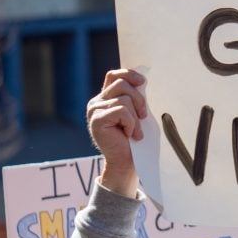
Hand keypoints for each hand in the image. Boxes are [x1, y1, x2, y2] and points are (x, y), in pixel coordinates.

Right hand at [86, 68, 146, 197]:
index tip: (143, 82)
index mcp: (104, 98)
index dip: (129, 74)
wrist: (126, 162)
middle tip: (143, 116)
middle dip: (139, 99)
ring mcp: (94, 111)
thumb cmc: (134, 137)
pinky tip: (130, 135)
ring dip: (136, 117)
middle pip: (122, 84)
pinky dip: (131, 124)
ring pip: (124, 99)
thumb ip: (134, 96)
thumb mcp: (135, 112)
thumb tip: (142, 80)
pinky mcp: (97, 120)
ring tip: (134, 131)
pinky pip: (122, 111)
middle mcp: (96, 102)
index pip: (114, 75)